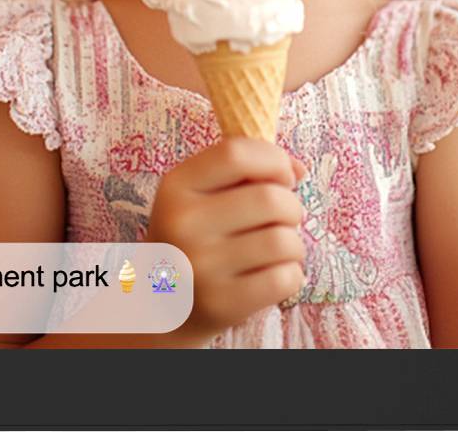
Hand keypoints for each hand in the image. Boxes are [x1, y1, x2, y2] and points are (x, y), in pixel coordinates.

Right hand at [147, 138, 307, 342]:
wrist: (158, 303)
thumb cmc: (194, 236)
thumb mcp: (201, 194)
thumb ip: (248, 171)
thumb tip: (299, 169)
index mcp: (176, 186)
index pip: (236, 154)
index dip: (273, 160)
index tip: (282, 178)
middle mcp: (182, 224)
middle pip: (271, 199)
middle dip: (292, 208)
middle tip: (282, 220)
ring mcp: (199, 267)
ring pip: (284, 241)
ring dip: (293, 245)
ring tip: (277, 251)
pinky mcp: (219, 304)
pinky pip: (285, 278)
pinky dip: (291, 275)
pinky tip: (273, 275)